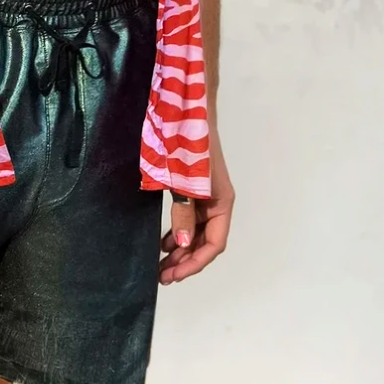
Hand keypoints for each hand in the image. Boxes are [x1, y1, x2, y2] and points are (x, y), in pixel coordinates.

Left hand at [158, 119, 233, 284]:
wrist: (187, 109)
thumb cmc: (188, 144)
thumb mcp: (184, 182)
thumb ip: (184, 214)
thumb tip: (184, 246)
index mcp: (222, 203)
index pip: (214, 245)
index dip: (194, 263)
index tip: (173, 275)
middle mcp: (217, 202)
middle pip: (206, 241)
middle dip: (186, 261)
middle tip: (162, 275)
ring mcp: (206, 194)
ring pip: (196, 231)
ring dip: (181, 249)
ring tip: (161, 263)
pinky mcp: (194, 186)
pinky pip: (189, 217)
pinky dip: (178, 231)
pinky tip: (164, 241)